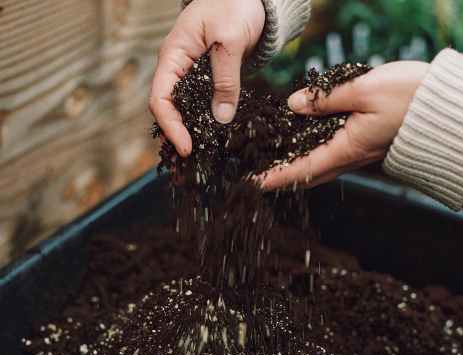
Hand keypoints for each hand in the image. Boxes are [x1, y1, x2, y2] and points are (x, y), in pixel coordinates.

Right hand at [149, 0, 265, 156]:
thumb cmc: (235, 5)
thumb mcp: (231, 41)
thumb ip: (225, 79)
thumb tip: (221, 118)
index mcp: (173, 54)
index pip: (160, 98)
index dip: (171, 126)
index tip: (187, 148)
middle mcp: (177, 67)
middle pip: (168, 109)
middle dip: (177, 136)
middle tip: (193, 163)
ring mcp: (190, 75)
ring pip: (183, 110)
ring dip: (190, 133)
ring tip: (201, 158)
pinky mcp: (206, 80)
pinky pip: (200, 105)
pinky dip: (204, 123)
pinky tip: (214, 139)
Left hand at [260, 61, 429, 189]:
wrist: (447, 109)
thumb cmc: (411, 98)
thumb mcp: (364, 90)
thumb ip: (326, 99)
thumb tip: (294, 105)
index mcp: (347, 148)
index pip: (302, 168)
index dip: (276, 176)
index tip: (253, 184)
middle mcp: (351, 156)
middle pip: (309, 173)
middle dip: (282, 176)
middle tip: (259, 177)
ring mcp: (360, 152)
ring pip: (321, 164)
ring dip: (296, 165)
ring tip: (274, 160)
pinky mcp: (367, 143)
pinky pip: (333, 153)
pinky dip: (313, 151)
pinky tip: (304, 141)